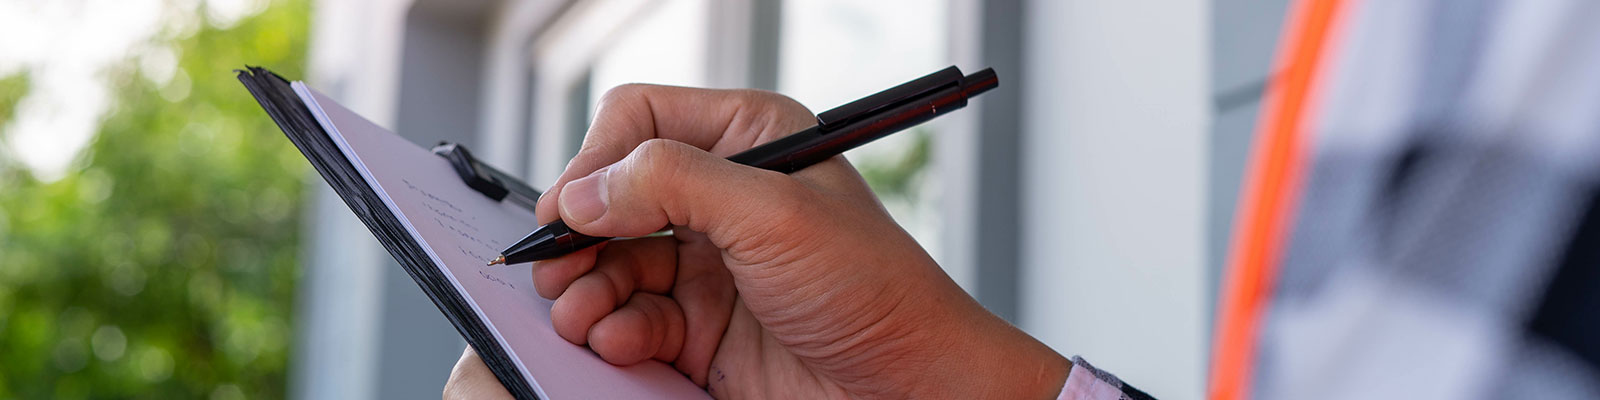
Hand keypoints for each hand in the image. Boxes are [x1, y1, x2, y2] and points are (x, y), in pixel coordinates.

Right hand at [445, 84, 1068, 398]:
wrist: (911, 391)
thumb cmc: (874, 289)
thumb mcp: (774, 214)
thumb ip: (672, 184)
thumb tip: (584, 189)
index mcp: (749, 140)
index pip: (639, 120)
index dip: (596, 160)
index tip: (570, 208)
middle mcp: (723, 197)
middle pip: (612, 196)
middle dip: (578, 233)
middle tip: (554, 267)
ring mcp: (710, 265)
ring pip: (611, 263)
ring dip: (584, 289)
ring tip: (579, 316)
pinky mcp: (701, 329)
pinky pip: (629, 320)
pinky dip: (611, 331)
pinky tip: (616, 343)